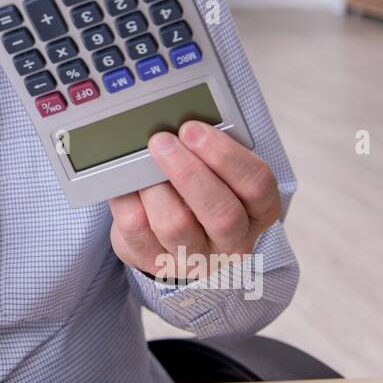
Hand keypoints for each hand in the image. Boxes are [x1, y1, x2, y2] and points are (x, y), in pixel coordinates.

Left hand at [109, 121, 280, 279]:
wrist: (168, 237)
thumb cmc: (198, 194)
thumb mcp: (215, 172)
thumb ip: (207, 151)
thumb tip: (175, 119)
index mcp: (258, 210)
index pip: (257, 184)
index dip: (226, 155)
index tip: (194, 129)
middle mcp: (233, 240)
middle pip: (221, 213)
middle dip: (188, 172)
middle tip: (162, 141)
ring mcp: (196, 258)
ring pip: (177, 225)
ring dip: (155, 188)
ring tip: (141, 164)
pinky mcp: (157, 264)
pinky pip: (138, 231)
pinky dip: (127, 200)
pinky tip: (124, 184)